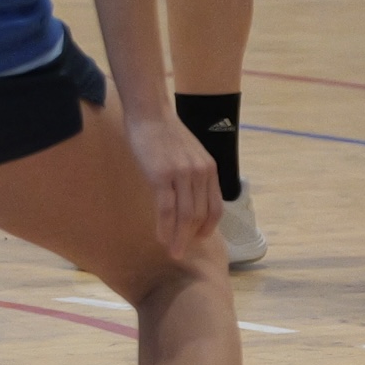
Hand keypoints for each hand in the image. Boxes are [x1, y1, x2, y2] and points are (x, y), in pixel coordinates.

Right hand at [126, 112, 220, 258]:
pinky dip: (165, 227)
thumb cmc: (165, 132)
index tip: (199, 238)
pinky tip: (161, 237)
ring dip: (179, 238)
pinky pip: (166, 209)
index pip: (215, 207)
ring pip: (184, 216)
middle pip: (199, 215)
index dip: (208, 227)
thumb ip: (194, 174)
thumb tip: (190, 197)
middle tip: (181, 250)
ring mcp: (182, 174)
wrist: (150, 113)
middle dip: (191, 237)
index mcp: (209, 169)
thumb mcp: (190, 153)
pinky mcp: (161, 176)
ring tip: (172, 251)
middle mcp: (200, 173)